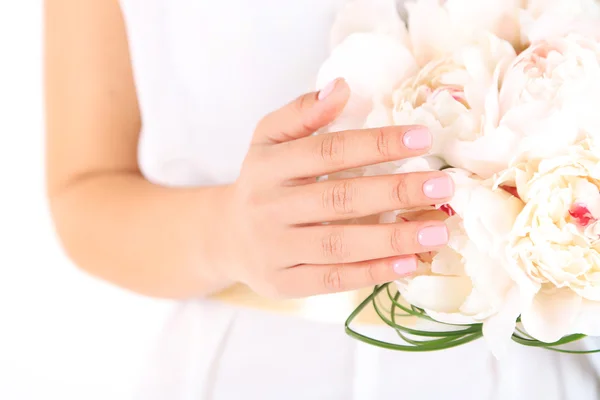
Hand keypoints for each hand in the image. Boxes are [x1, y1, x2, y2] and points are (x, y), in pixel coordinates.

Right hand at [224, 78, 453, 297]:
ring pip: (339, 244)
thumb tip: (341, 87)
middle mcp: (270, 207)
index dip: (376, 144)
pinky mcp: (284, 282)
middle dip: (394, 192)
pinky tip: (410, 262)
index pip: (328, 151)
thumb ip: (301, 113)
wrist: (226, 237)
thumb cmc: (262, 183)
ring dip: (392, 238)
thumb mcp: (268, 140)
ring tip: (438, 230)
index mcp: (269, 166)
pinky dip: (373, 272)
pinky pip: (333, 279)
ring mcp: (276, 248)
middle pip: (338, 198)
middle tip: (442, 186)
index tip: (422, 139)